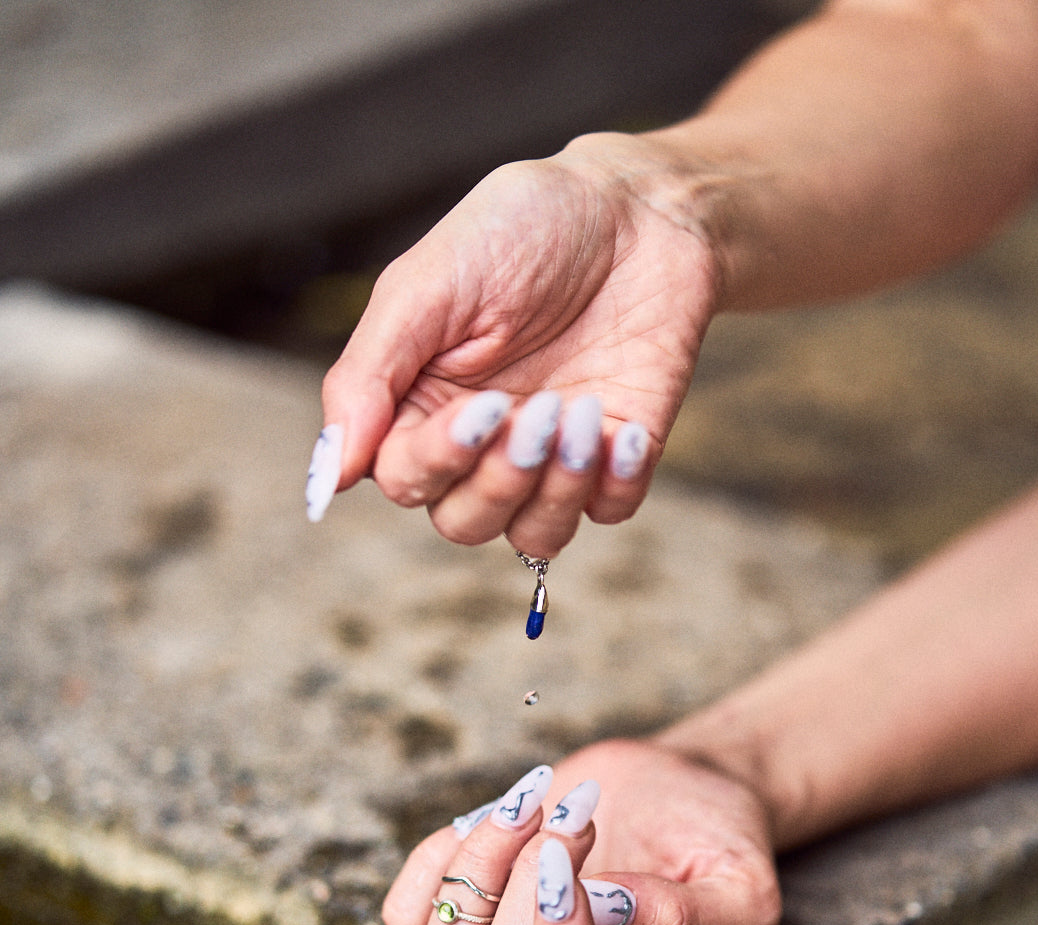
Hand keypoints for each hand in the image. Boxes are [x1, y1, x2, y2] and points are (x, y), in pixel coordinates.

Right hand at [312, 133, 718, 557]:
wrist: (634, 203)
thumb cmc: (520, 227)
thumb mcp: (425, 286)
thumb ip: (366, 378)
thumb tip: (329, 473)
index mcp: (421, 404)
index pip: (406, 480)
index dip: (438, 461)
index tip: (481, 408)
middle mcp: (484, 444)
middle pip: (464, 521)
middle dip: (500, 480)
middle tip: (537, 411)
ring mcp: (553, 454)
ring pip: (535, 535)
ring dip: (554, 490)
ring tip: (580, 415)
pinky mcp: (618, 452)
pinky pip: (610, 511)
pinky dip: (614, 484)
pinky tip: (621, 430)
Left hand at [381, 740, 780, 924]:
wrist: (677, 793)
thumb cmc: (718, 846)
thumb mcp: (740, 887)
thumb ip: (688, 916)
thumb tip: (605, 910)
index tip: (572, 858)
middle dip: (532, 874)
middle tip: (580, 814)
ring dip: (484, 858)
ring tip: (539, 802)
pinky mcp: (465, 913)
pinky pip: (407, 916)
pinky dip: (438, 860)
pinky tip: (499, 819)